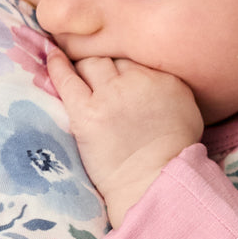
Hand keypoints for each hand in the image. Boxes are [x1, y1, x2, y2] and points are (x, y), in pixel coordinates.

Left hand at [47, 47, 203, 225]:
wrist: (153, 182)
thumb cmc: (172, 154)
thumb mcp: (186, 110)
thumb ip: (168, 87)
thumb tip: (153, 78)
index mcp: (165, 79)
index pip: (135, 57)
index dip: (123, 63)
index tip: (116, 69)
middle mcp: (138, 80)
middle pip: (112, 56)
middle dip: (104, 59)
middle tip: (94, 67)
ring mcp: (110, 95)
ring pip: (91, 62)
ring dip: (83, 63)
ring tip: (73, 61)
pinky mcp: (86, 113)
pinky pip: (66, 79)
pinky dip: (57, 65)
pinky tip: (51, 55)